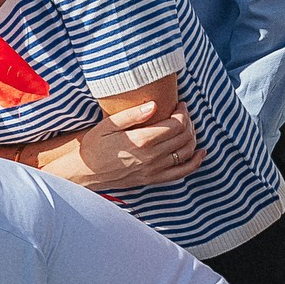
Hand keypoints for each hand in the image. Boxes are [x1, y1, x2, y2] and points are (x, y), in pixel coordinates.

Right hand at [62, 98, 202, 188]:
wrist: (84, 173)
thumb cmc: (93, 146)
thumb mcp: (107, 126)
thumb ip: (132, 115)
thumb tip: (155, 104)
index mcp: (141, 140)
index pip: (176, 124)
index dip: (183, 112)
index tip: (180, 104)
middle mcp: (151, 156)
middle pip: (184, 136)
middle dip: (189, 121)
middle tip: (183, 113)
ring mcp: (154, 170)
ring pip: (187, 151)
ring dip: (192, 136)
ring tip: (186, 127)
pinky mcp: (153, 179)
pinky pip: (182, 172)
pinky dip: (196, 162)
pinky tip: (201, 152)